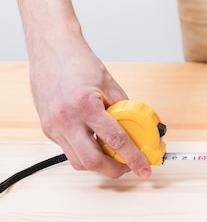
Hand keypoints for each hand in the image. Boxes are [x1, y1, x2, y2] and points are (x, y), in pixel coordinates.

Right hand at [29, 44, 151, 178]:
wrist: (51, 51)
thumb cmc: (79, 64)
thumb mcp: (110, 84)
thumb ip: (124, 109)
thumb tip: (140, 129)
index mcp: (85, 105)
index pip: (115, 140)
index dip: (133, 158)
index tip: (145, 168)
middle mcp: (66, 119)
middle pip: (92, 161)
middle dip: (114, 170)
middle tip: (130, 167)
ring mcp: (53, 127)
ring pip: (78, 161)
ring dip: (99, 165)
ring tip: (115, 157)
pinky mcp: (48, 129)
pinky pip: (68, 150)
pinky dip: (86, 152)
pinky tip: (97, 145)